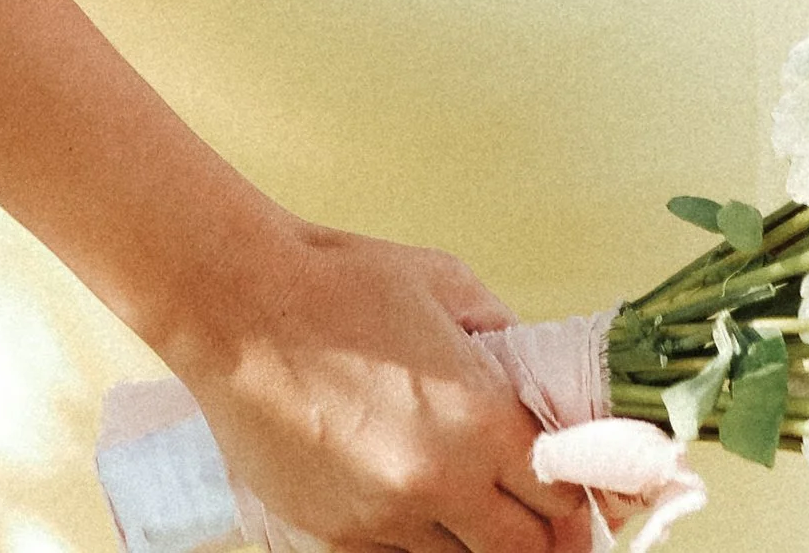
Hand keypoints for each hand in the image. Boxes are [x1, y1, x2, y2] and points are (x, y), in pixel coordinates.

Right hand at [183, 226, 578, 552]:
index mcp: (478, 419)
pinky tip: (398, 493)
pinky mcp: (333, 539)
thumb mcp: (446, 284)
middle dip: (537, 534)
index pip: (561, 499)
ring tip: (456, 494)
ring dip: (471, 538)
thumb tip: (538, 383)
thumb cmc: (337, 281)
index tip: (567, 491)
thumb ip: (505, 339)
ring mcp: (383, 520)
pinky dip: (411, 538)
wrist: (236, 303)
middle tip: (528, 511)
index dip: (572, 497)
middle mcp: (438, 483)